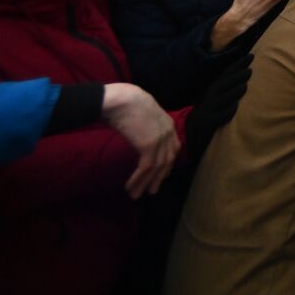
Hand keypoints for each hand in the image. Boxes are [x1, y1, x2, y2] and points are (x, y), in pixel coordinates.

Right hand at [101, 83, 180, 199]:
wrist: (121, 99)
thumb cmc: (126, 101)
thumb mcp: (143, 114)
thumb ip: (146, 125)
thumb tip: (139, 133)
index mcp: (168, 124)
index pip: (173, 148)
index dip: (167, 163)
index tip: (161, 175)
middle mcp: (168, 132)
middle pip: (167, 160)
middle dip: (159, 177)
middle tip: (151, 191)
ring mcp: (160, 139)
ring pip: (156, 168)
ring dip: (145, 183)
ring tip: (136, 195)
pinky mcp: (149, 145)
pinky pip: (145, 168)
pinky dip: (138, 179)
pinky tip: (130, 187)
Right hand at [185, 54, 253, 159]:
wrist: (191, 136)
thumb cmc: (210, 115)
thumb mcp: (217, 100)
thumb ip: (228, 89)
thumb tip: (247, 76)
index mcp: (213, 91)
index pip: (226, 75)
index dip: (237, 65)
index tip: (251, 56)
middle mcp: (209, 99)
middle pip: (222, 85)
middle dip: (235, 77)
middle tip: (250, 70)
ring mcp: (207, 111)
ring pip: (220, 100)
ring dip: (232, 93)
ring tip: (245, 86)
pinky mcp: (207, 124)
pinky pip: (217, 117)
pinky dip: (226, 112)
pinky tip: (234, 107)